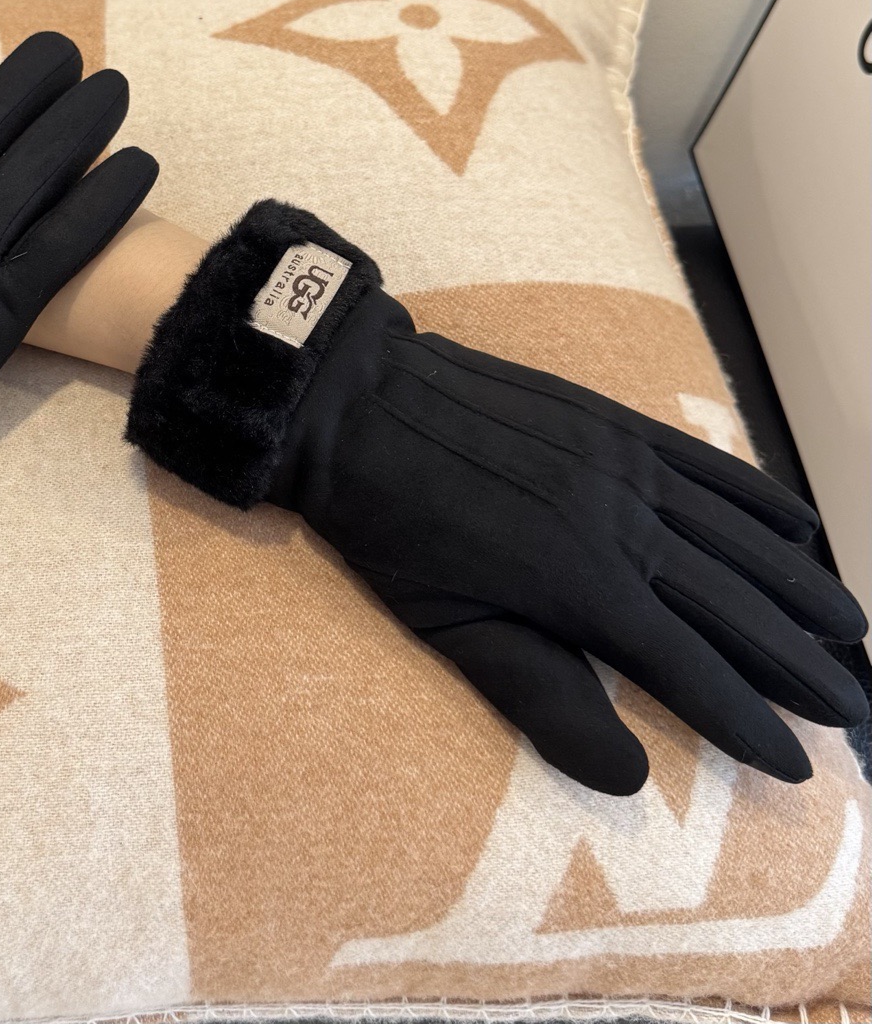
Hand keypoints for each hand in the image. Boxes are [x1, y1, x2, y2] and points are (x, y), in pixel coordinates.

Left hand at [126, 200, 867, 793]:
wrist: (360, 403)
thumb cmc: (391, 527)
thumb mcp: (447, 626)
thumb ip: (539, 695)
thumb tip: (629, 778)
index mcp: (581, 586)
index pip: (691, 671)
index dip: (748, 722)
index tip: (798, 766)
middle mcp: (624, 526)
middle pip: (735, 606)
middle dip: (801, 667)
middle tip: (855, 712)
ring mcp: (625, 467)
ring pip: (739, 537)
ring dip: (801, 586)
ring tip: (853, 633)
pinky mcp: (613, 424)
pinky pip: (707, 466)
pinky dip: (761, 499)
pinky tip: (801, 525)